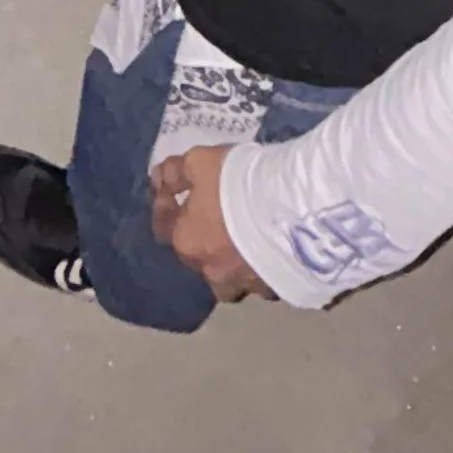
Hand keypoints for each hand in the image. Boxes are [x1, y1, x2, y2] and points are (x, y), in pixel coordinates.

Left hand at [150, 146, 273, 300]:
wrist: (294, 211)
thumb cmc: (239, 183)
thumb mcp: (199, 162)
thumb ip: (175, 172)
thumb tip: (158, 179)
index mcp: (186, 242)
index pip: (163, 226)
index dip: (165, 206)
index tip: (171, 191)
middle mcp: (210, 271)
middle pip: (196, 256)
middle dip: (199, 238)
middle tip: (211, 216)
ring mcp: (244, 284)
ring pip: (229, 277)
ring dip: (230, 262)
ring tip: (243, 243)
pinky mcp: (275, 289)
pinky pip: (263, 279)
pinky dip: (262, 268)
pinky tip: (272, 252)